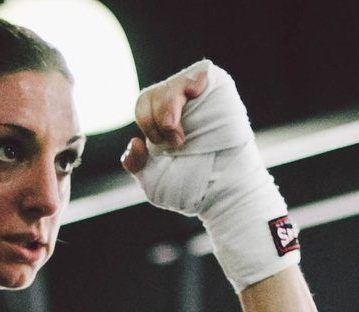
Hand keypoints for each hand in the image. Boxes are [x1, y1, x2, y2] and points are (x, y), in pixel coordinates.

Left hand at [122, 61, 298, 291]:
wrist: (224, 192)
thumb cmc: (192, 187)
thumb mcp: (153, 179)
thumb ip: (135, 163)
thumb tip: (135, 142)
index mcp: (163, 120)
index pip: (144, 104)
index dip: (147, 121)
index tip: (163, 145)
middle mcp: (180, 105)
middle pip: (155, 93)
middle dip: (159, 118)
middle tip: (176, 142)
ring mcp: (200, 96)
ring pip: (176, 84)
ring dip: (172, 106)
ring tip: (181, 133)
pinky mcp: (219, 90)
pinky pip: (201, 74)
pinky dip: (195, 80)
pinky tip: (197, 89)